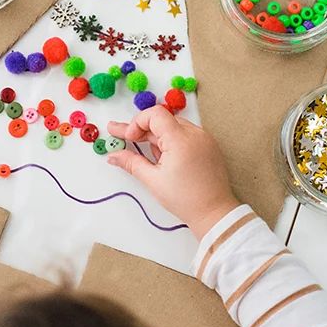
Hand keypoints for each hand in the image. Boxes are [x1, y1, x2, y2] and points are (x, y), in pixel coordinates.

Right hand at [107, 106, 237, 240]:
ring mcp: (204, 138)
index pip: (155, 114)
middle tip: (120, 135)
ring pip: (173, 127)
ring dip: (156, 137)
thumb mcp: (153, 180)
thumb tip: (113, 155)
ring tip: (148, 157)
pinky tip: (164, 159)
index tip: (128, 138)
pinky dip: (171, 142)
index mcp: (180, 140)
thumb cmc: (186, 199)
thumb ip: (131, 163)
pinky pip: (185, 135)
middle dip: (142, 130)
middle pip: (162, 120)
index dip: (137, 123)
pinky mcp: (208, 146)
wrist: (214, 212)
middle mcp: (195, 134)